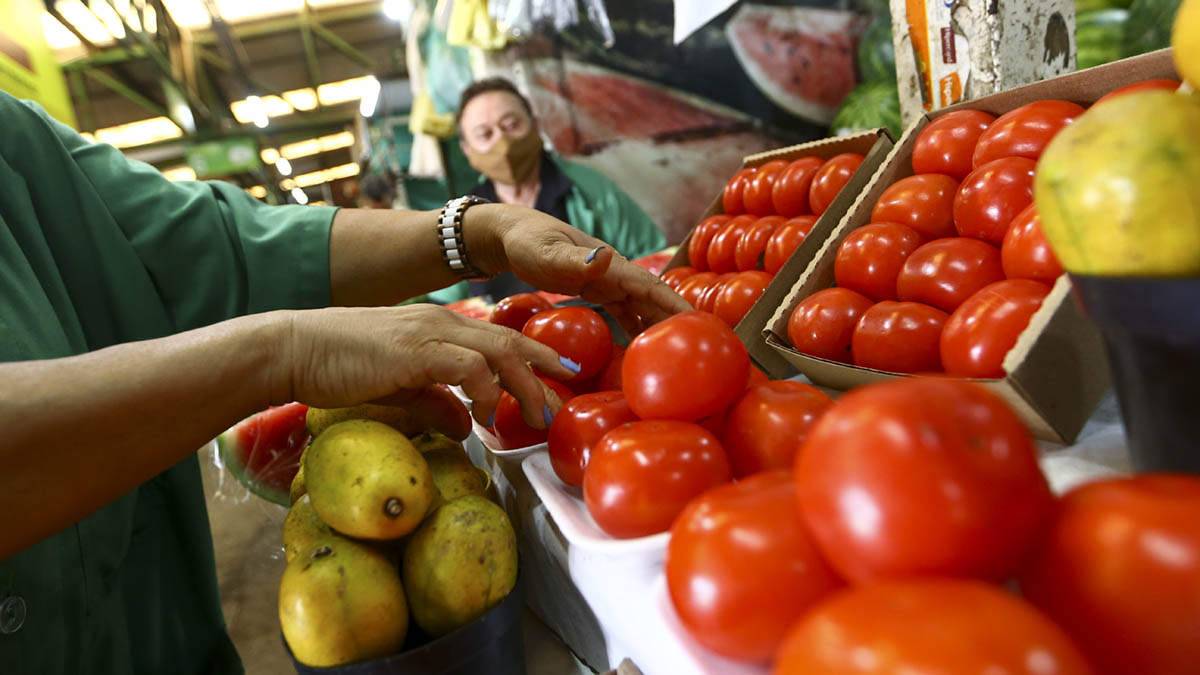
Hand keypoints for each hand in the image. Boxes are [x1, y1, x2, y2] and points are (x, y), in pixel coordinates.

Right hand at [274, 305, 575, 428]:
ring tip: (538, 415)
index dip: (534, 356)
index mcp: (439, 327)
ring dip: (525, 384)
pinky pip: (467, 364)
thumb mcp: (398, 388)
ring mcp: (429, 333)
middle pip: (510, 342)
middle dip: (543, 370)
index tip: (559, 378)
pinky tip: (490, 413)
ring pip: (498, 351)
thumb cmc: (338, 366)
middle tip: (565, 398)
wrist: (294, 348)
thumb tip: (465, 428)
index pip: (499, 338)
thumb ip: (434, 402)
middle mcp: (442, 322)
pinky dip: (487, 388)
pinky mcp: (415, 350)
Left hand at [469, 205, 690, 336]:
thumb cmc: (526, 241)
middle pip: (653, 298)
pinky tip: (641, 348)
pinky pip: (624, 312)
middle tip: (699, 346)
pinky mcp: (597, 290)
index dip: (674, 304)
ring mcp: (607, 281)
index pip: (650, 286)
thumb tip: (606, 257)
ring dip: (659, 325)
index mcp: (609, 264)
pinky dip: (636, 328)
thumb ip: (573, 259)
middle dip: (676, 318)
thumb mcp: (546, 252)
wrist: (510, 235)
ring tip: (677, 352)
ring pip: (642, 306)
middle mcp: (614, 272)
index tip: (697, 323)